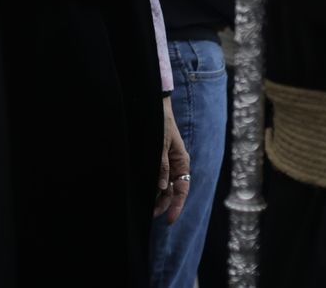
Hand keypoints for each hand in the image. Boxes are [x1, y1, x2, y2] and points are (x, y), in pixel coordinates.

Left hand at [155, 97, 190, 223]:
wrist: (155, 105)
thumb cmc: (161, 122)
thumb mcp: (161, 143)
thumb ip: (162, 164)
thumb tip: (161, 188)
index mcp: (182, 162)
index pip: (182, 190)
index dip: (176, 206)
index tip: (169, 220)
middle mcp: (175, 166)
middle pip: (171, 192)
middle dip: (163, 205)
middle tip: (150, 215)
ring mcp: (166, 163)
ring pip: (162, 187)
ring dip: (155, 197)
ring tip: (144, 207)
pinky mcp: (156, 160)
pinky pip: (155, 177)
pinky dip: (150, 186)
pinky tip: (143, 191)